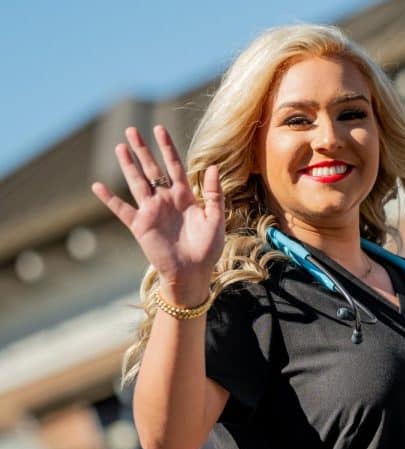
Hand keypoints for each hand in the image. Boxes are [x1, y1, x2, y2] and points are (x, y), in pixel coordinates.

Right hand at [91, 126, 224, 305]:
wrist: (193, 273)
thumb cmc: (208, 248)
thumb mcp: (216, 219)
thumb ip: (213, 193)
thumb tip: (213, 167)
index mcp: (185, 196)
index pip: (174, 166)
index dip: (167, 148)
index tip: (159, 129)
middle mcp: (166, 200)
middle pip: (152, 169)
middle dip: (142, 150)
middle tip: (131, 130)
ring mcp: (151, 211)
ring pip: (137, 183)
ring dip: (128, 165)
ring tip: (119, 147)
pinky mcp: (140, 226)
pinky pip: (122, 209)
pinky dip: (110, 199)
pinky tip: (97, 186)